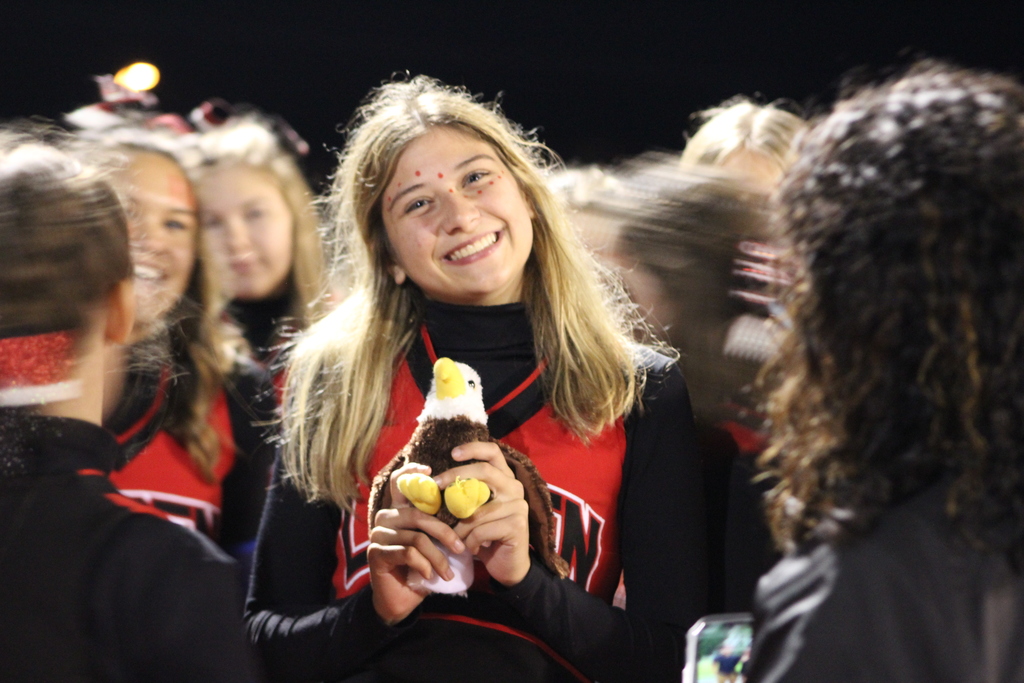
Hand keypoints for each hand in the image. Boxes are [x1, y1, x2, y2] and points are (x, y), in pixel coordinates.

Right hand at [367, 462, 465, 624]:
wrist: (400, 601)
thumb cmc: (421, 568)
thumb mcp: (433, 544)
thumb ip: (438, 525)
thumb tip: (468, 509)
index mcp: (399, 511)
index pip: (400, 483)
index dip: (413, 472)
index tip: (431, 468)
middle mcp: (385, 518)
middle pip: (418, 515)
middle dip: (445, 533)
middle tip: (461, 550)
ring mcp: (378, 535)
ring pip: (416, 538)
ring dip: (437, 557)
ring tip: (448, 573)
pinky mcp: (376, 554)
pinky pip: (408, 553)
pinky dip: (424, 566)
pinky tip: (430, 577)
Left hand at [434, 442, 530, 586]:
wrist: (507, 566)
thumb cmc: (485, 536)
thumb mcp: (473, 511)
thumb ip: (464, 494)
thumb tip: (433, 482)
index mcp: (505, 479)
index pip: (493, 452)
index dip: (473, 448)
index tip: (452, 453)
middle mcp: (514, 488)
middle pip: (484, 471)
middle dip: (456, 475)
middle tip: (436, 484)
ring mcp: (518, 506)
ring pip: (476, 510)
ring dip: (460, 527)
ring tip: (457, 538)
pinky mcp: (517, 525)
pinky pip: (480, 530)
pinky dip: (469, 541)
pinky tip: (473, 548)